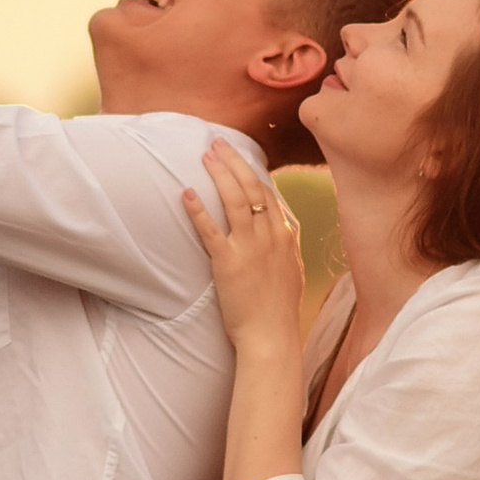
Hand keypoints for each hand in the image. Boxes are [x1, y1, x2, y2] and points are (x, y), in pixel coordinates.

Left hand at [180, 140, 306, 352]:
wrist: (272, 336)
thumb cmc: (279, 311)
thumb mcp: (293, 272)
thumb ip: (288, 247)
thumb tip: (286, 231)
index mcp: (285, 237)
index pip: (269, 194)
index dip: (253, 172)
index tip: (239, 157)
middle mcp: (270, 236)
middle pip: (252, 187)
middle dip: (234, 161)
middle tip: (217, 143)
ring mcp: (250, 247)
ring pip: (234, 199)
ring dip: (219, 173)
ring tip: (205, 155)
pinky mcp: (228, 262)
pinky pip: (211, 230)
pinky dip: (198, 209)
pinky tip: (187, 193)